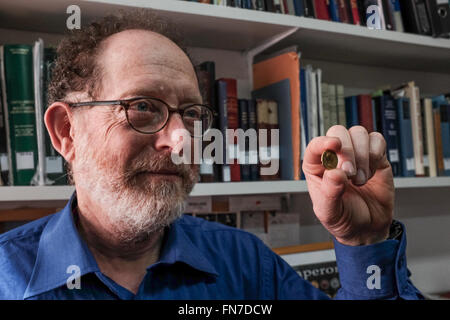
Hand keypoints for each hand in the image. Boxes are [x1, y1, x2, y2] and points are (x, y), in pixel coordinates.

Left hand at [302, 125, 393, 245]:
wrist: (368, 228)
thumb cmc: (343, 218)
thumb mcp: (330, 212)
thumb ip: (330, 192)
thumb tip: (335, 173)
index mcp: (316, 167)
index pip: (315, 145)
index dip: (323, 142)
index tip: (334, 145)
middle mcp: (334, 156)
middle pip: (338, 132)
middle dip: (347, 151)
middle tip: (349, 174)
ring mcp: (355, 153)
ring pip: (358, 133)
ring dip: (362, 156)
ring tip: (360, 180)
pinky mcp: (375, 156)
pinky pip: (377, 140)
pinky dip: (376, 155)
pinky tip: (372, 174)